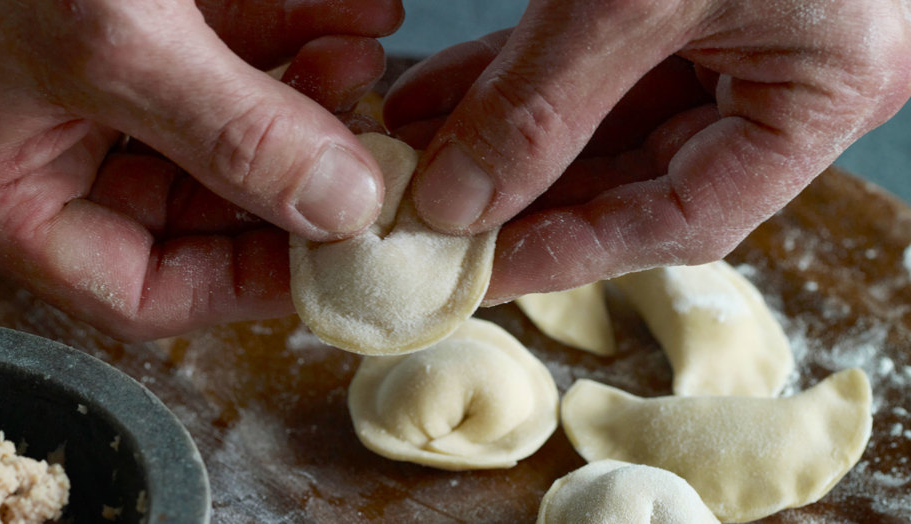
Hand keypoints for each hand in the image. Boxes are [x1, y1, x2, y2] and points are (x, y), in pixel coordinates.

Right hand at [0, 0, 401, 338]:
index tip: (335, 256)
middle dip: (293, 178)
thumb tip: (339, 204)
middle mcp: (52, 148)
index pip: (143, 291)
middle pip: (201, 206)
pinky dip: (290, 33)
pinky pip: (223, 47)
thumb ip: (229, 131)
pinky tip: (352, 14)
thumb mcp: (111, 41)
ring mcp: (93, 83)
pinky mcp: (132, 20)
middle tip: (369, 161)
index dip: (246, 284)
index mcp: (10, 192)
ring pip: (223, 123)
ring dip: (305, 96)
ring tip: (364, 60)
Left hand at [384, 0, 910, 302]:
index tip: (478, 272)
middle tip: (432, 221)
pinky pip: (594, 57)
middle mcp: (788, 73)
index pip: (690, 219)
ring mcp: (737, 30)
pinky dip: (515, 78)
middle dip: (527, 195)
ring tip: (415, 155)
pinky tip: (438, 95)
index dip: (576, 253)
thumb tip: (458, 205)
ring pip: (605, 118)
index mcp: (825, 90)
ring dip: (506, 138)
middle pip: (640, 175)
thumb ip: (546, 104)